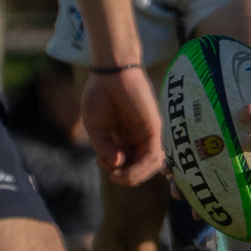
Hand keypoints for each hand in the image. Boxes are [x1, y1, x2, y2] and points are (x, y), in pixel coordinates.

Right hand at [82, 67, 163, 185]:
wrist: (109, 72)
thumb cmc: (100, 96)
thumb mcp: (96, 129)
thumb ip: (105, 149)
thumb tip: (117, 165)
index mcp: (126, 138)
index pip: (129, 164)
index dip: (116, 171)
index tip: (100, 162)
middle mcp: (140, 137)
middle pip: (142, 168)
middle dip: (127, 178)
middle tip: (113, 176)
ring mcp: (148, 133)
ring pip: (150, 166)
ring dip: (134, 177)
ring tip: (118, 176)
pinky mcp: (154, 128)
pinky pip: (153, 155)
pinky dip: (140, 168)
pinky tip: (123, 168)